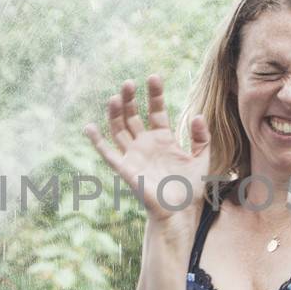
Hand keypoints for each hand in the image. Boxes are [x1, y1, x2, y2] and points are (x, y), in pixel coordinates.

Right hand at [84, 75, 210, 231]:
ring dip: (115, 113)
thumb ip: (201, 137)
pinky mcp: (126, 169)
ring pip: (119, 129)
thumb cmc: (191, 189)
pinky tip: (89, 127)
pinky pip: (108, 153)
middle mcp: (146, 144)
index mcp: (163, 139)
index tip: (154, 76)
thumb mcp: (201, 159)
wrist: (180, 213)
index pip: (156, 110)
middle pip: (133, 115)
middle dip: (130, 99)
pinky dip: (97, 141)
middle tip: (128, 83)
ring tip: (115, 97)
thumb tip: (197, 115)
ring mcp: (134, 155)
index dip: (154, 94)